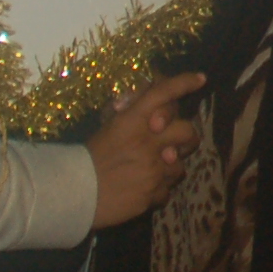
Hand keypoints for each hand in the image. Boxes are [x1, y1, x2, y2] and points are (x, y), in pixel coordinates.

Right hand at [87, 71, 205, 227]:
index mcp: (132, 120)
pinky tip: (140, 190)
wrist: (72, 193)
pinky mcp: (153, 193)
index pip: (163, 93)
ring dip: (168, 169)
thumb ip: (132, 116)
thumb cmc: (88, 158)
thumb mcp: (109, 127)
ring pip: (179, 166)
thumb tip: (155, 114)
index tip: (200, 79)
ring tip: (147, 172)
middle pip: (187, 131)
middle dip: (186, 139)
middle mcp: (148, 140)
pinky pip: (166, 191)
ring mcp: (153, 168)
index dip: (183, 83)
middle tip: (174, 145)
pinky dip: (156, 191)